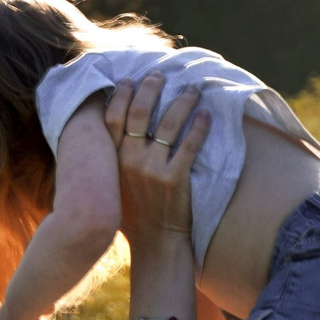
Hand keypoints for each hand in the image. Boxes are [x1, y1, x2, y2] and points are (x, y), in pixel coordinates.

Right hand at [105, 74, 208, 254]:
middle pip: (138, 113)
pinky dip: (199, 127)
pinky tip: (206, 115)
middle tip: (161, 75)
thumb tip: (118, 130)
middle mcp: (128, 162)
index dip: (120, 95)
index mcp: (113, 161)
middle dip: (150, 88)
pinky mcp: (174, 180)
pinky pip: (188, 146)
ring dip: (181, 102)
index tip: (130, 79)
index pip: (112, 118)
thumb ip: (115, 159)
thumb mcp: (116, 185)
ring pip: (167, 125)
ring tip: (192, 90)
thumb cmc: (136, 214)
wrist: (155, 244)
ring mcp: (151, 171)